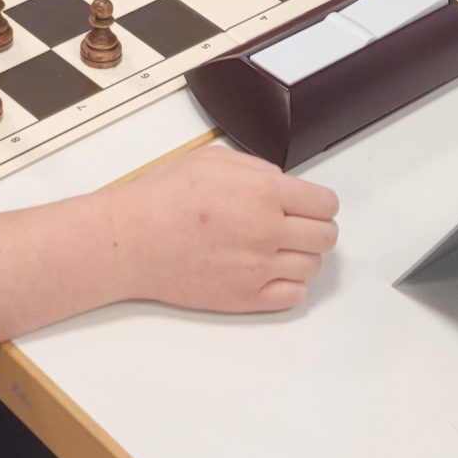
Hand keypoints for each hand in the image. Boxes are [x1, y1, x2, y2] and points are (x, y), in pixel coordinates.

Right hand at [104, 146, 338, 313]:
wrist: (131, 240)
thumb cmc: (162, 198)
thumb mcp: (212, 159)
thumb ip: (257, 168)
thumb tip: (284, 183)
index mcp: (263, 192)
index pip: (326, 203)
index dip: (320, 203)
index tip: (310, 206)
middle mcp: (268, 231)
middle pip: (327, 236)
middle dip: (316, 228)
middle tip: (295, 226)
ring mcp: (259, 268)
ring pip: (313, 266)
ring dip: (301, 255)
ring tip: (275, 248)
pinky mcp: (247, 297)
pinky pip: (294, 296)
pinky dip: (289, 284)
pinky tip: (268, 271)